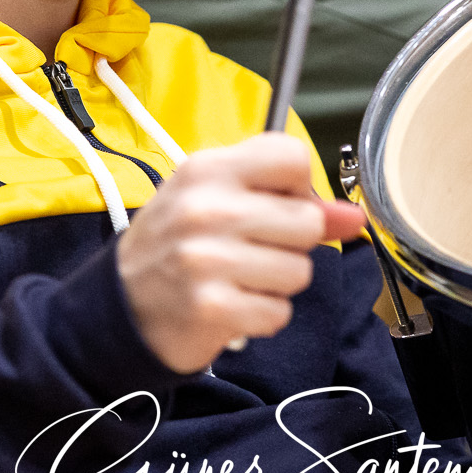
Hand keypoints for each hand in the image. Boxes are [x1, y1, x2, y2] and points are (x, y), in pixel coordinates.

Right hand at [116, 133, 366, 372]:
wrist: (118, 307)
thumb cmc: (174, 246)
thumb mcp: (218, 203)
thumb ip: (288, 201)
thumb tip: (353, 216)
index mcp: (206, 170)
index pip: (292, 157)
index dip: (298, 187)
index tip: (276, 204)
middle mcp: (206, 208)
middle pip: (307, 220)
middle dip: (292, 243)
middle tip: (251, 250)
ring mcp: (207, 259)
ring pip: (299, 271)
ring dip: (277, 283)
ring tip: (238, 278)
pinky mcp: (213, 307)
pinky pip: (279, 311)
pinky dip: (262, 315)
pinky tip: (231, 305)